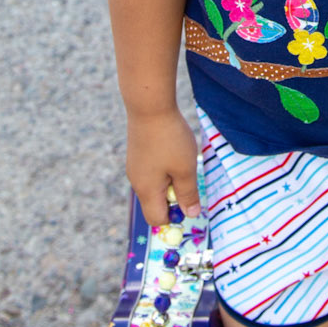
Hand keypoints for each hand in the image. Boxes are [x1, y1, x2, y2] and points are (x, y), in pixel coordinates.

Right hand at [125, 106, 200, 227]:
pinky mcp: (138, 154)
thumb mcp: (185, 169)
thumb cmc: (170, 139)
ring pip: (156, 186)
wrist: (149, 106)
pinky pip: (153, 171)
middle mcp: (137, 182)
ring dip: (172, 180)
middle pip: (156, 203)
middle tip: (188, 176)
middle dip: (175, 197)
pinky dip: (165, 168)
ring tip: (181, 160)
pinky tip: (173, 149)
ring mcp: (135, 167)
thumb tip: (191, 214)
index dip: (175, 217)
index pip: (157, 220)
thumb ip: (188, 194)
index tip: (190, 201)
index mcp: (147, 191)